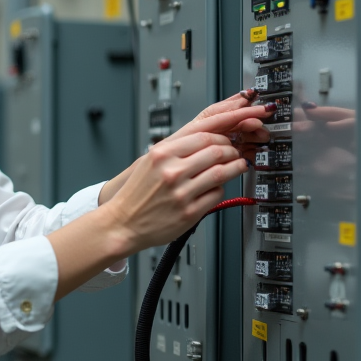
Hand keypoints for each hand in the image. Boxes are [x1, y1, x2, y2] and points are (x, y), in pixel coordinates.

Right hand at [102, 102, 272, 251]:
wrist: (123, 223)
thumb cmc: (136, 194)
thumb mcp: (149, 162)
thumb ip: (175, 149)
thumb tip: (206, 140)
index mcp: (162, 154)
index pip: (203, 137)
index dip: (221, 138)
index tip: (226, 141)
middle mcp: (171, 172)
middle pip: (216, 153)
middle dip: (231, 152)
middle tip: (235, 154)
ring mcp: (181, 193)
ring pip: (221, 173)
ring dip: (235, 168)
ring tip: (238, 167)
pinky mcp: (189, 213)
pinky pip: (216, 195)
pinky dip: (221, 190)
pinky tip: (216, 188)